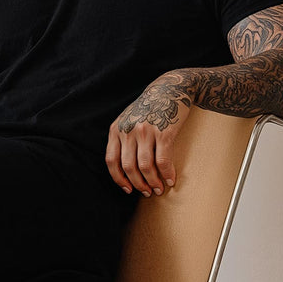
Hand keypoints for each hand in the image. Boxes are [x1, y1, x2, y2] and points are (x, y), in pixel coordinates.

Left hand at [106, 74, 193, 196]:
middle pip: (128, 166)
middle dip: (138, 184)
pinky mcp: (163, 132)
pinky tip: (170, 180)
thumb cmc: (148, 108)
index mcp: (116, 129)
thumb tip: (124, 169)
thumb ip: (122, 138)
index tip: (128, 189)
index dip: (118, 179)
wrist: (170, 89)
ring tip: (159, 189)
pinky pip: (163, 160)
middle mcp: (128, 130)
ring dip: (152, 182)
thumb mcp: (127, 119)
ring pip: (145, 166)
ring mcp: (145, 131)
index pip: (111, 160)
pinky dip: (166, 174)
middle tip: (147, 192)